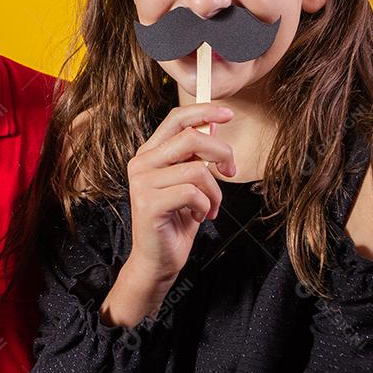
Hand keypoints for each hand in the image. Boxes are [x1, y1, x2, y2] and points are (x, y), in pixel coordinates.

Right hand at [100, 104, 235, 326]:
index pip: (175, 119)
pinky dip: (206, 205)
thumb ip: (195, 155)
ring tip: (211, 206)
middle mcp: (141, 163)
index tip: (228, 113)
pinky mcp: (148, 204)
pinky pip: (192, 192)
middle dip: (221, 152)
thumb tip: (214, 125)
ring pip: (197, 169)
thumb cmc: (176, 222)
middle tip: (231, 170)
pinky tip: (200, 217)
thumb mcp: (189, 182)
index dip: (203, 111)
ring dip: (215, 190)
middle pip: (191, 138)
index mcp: (149, 154)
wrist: (158, 261)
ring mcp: (142, 183)